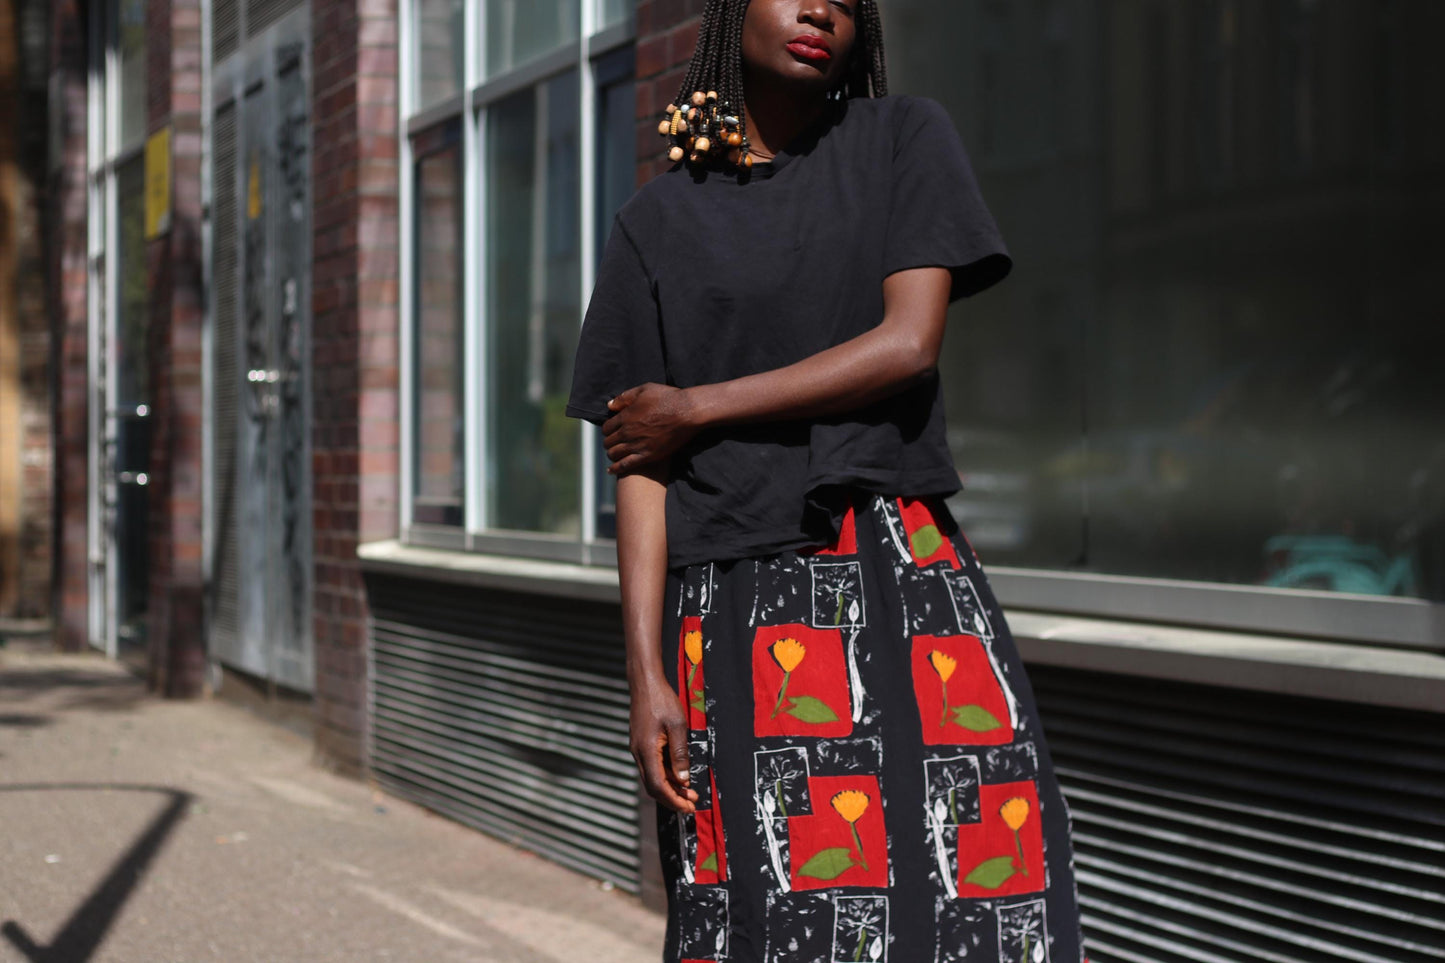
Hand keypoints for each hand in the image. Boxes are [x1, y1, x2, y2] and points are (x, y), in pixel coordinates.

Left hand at [603, 384, 699, 474]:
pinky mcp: (648, 456)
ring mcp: (637, 445)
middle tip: (614, 443)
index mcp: (625, 416)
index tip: (612, 431)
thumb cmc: (668, 398)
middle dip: (609, 442)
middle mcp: (627, 432)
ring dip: (612, 454)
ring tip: (615, 455)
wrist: (687, 412)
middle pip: (608, 442)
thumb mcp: (644, 389)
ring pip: (614, 454)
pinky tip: (612, 471)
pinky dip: (616, 469)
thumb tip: (610, 405)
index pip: (606, 428)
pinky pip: (625, 465)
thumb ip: (625, 397)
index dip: (608, 430)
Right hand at [629, 670, 698, 813]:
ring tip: (689, 793)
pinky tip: (678, 775)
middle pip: (653, 786)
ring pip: (652, 778)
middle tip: (691, 804)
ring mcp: (638, 749)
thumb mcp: (678, 725)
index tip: (689, 807)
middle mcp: (638, 753)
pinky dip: (665, 776)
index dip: (674, 800)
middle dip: (672, 798)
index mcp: (647, 750)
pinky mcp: (640, 744)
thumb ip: (680, 754)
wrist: (645, 682)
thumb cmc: (662, 700)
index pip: (658, 786)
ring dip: (670, 788)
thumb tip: (683, 780)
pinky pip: (651, 767)